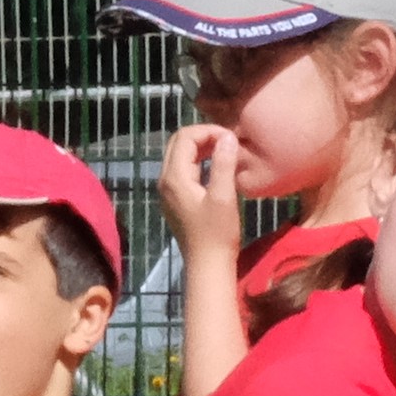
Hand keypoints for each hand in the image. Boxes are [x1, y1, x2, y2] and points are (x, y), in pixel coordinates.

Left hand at [158, 124, 243, 260]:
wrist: (206, 264)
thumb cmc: (217, 233)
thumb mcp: (223, 196)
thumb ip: (223, 164)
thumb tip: (227, 136)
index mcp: (174, 178)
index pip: (185, 137)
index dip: (208, 131)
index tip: (231, 138)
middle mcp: (165, 181)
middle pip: (178, 143)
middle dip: (203, 136)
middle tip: (228, 142)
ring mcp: (167, 191)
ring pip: (179, 155)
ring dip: (201, 148)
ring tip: (226, 151)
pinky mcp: (174, 198)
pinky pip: (182, 169)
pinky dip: (198, 161)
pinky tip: (217, 167)